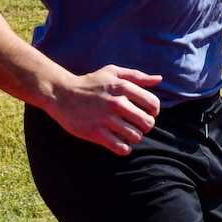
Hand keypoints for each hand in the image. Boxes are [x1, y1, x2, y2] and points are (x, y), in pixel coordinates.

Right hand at [42, 65, 162, 154]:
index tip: (146, 113)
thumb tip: (159, 79)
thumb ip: (137, 76)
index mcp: (123, 87)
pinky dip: (124, 148)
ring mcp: (106, 119)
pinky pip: (122, 148)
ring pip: (136, 136)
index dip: (154, 111)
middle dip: (145, 126)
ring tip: (126, 133)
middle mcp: (117, 103)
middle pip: (147, 123)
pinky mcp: (96, 133)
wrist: (62, 94)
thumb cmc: (90, 83)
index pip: (154, 104)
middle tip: (136, 125)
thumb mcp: (112, 72)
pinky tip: (119, 142)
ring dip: (134, 137)